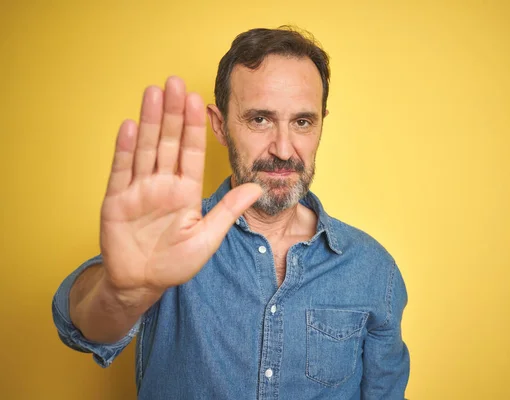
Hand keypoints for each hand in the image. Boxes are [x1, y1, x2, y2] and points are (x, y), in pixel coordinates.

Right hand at [99, 77, 260, 296]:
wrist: (142, 284)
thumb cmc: (176, 263)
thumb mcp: (208, 237)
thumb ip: (229, 211)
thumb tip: (257, 186)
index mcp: (186, 191)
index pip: (192, 152)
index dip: (194, 127)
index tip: (198, 101)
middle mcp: (163, 184)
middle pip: (168, 142)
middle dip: (173, 113)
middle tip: (174, 82)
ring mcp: (139, 190)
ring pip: (146, 148)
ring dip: (149, 121)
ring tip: (153, 92)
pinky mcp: (116, 200)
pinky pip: (122, 170)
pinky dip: (125, 149)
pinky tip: (130, 125)